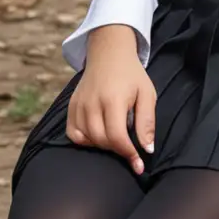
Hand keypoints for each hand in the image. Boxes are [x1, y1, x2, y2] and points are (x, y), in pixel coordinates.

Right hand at [67, 25, 156, 174]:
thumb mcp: (147, 95)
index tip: (138, 165)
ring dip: (103, 145)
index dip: (128, 154)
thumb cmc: (131, 74)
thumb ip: (147, 123)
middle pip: (101, 140)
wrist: (109, 53)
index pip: (117, 137)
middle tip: (129, 148)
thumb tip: (147, 149)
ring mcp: (79, 105)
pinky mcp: (71, 106)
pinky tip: (98, 135)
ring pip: (87, 139)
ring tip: (116, 138)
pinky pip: (73, 133)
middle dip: (117, 150)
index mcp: (112, 100)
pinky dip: (85, 140)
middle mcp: (91, 103)